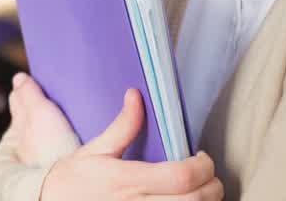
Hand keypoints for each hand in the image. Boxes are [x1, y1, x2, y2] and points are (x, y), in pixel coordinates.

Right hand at [10, 73, 221, 199]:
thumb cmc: (72, 181)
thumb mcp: (94, 150)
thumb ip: (122, 127)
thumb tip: (136, 96)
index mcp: (127, 180)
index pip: (182, 176)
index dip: (203, 167)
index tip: (202, 157)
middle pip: (196, 200)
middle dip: (213, 186)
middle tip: (208, 175)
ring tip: (198, 190)